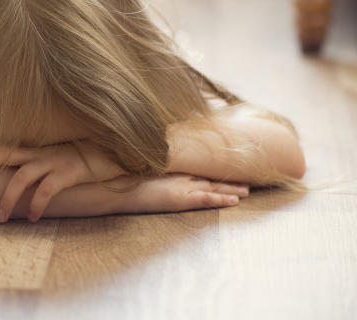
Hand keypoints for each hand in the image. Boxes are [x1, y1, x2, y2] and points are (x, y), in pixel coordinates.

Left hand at [0, 142, 124, 221]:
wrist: (112, 152)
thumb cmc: (82, 158)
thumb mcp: (55, 158)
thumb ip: (38, 164)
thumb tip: (18, 179)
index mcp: (35, 149)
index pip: (2, 146)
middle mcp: (39, 153)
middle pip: (4, 154)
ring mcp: (53, 162)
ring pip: (22, 176)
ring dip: (7, 197)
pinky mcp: (68, 173)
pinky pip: (47, 190)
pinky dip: (36, 204)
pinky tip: (31, 217)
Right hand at [125, 173, 249, 212]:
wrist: (117, 188)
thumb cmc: (124, 181)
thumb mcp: (139, 171)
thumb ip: (150, 167)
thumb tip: (152, 163)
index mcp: (171, 169)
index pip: (196, 168)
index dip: (211, 168)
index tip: (225, 167)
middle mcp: (179, 175)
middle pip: (208, 176)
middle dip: (226, 179)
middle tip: (245, 179)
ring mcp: (181, 186)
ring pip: (212, 187)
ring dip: (230, 189)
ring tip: (247, 190)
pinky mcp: (181, 198)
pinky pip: (206, 199)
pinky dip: (221, 199)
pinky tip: (234, 201)